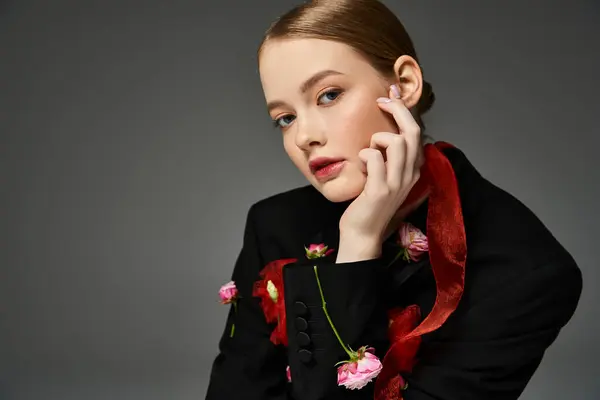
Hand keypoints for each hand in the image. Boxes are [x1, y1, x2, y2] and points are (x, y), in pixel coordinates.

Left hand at [336, 86, 423, 262]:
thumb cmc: (368, 203)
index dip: (404, 110)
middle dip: (396, 109)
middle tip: (381, 101)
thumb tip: (383, 132)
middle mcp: (410, 174)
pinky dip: (364, 154)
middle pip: (411, 131)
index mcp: (412, 169)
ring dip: (377, 139)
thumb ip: (388, 158)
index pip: (416, 132)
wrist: (362, 233)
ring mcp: (397, 183)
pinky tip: (360, 164)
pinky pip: (373, 157)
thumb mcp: (384, 176)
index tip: (390, 95)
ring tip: (368, 152)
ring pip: (396, 141)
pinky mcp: (381, 190)